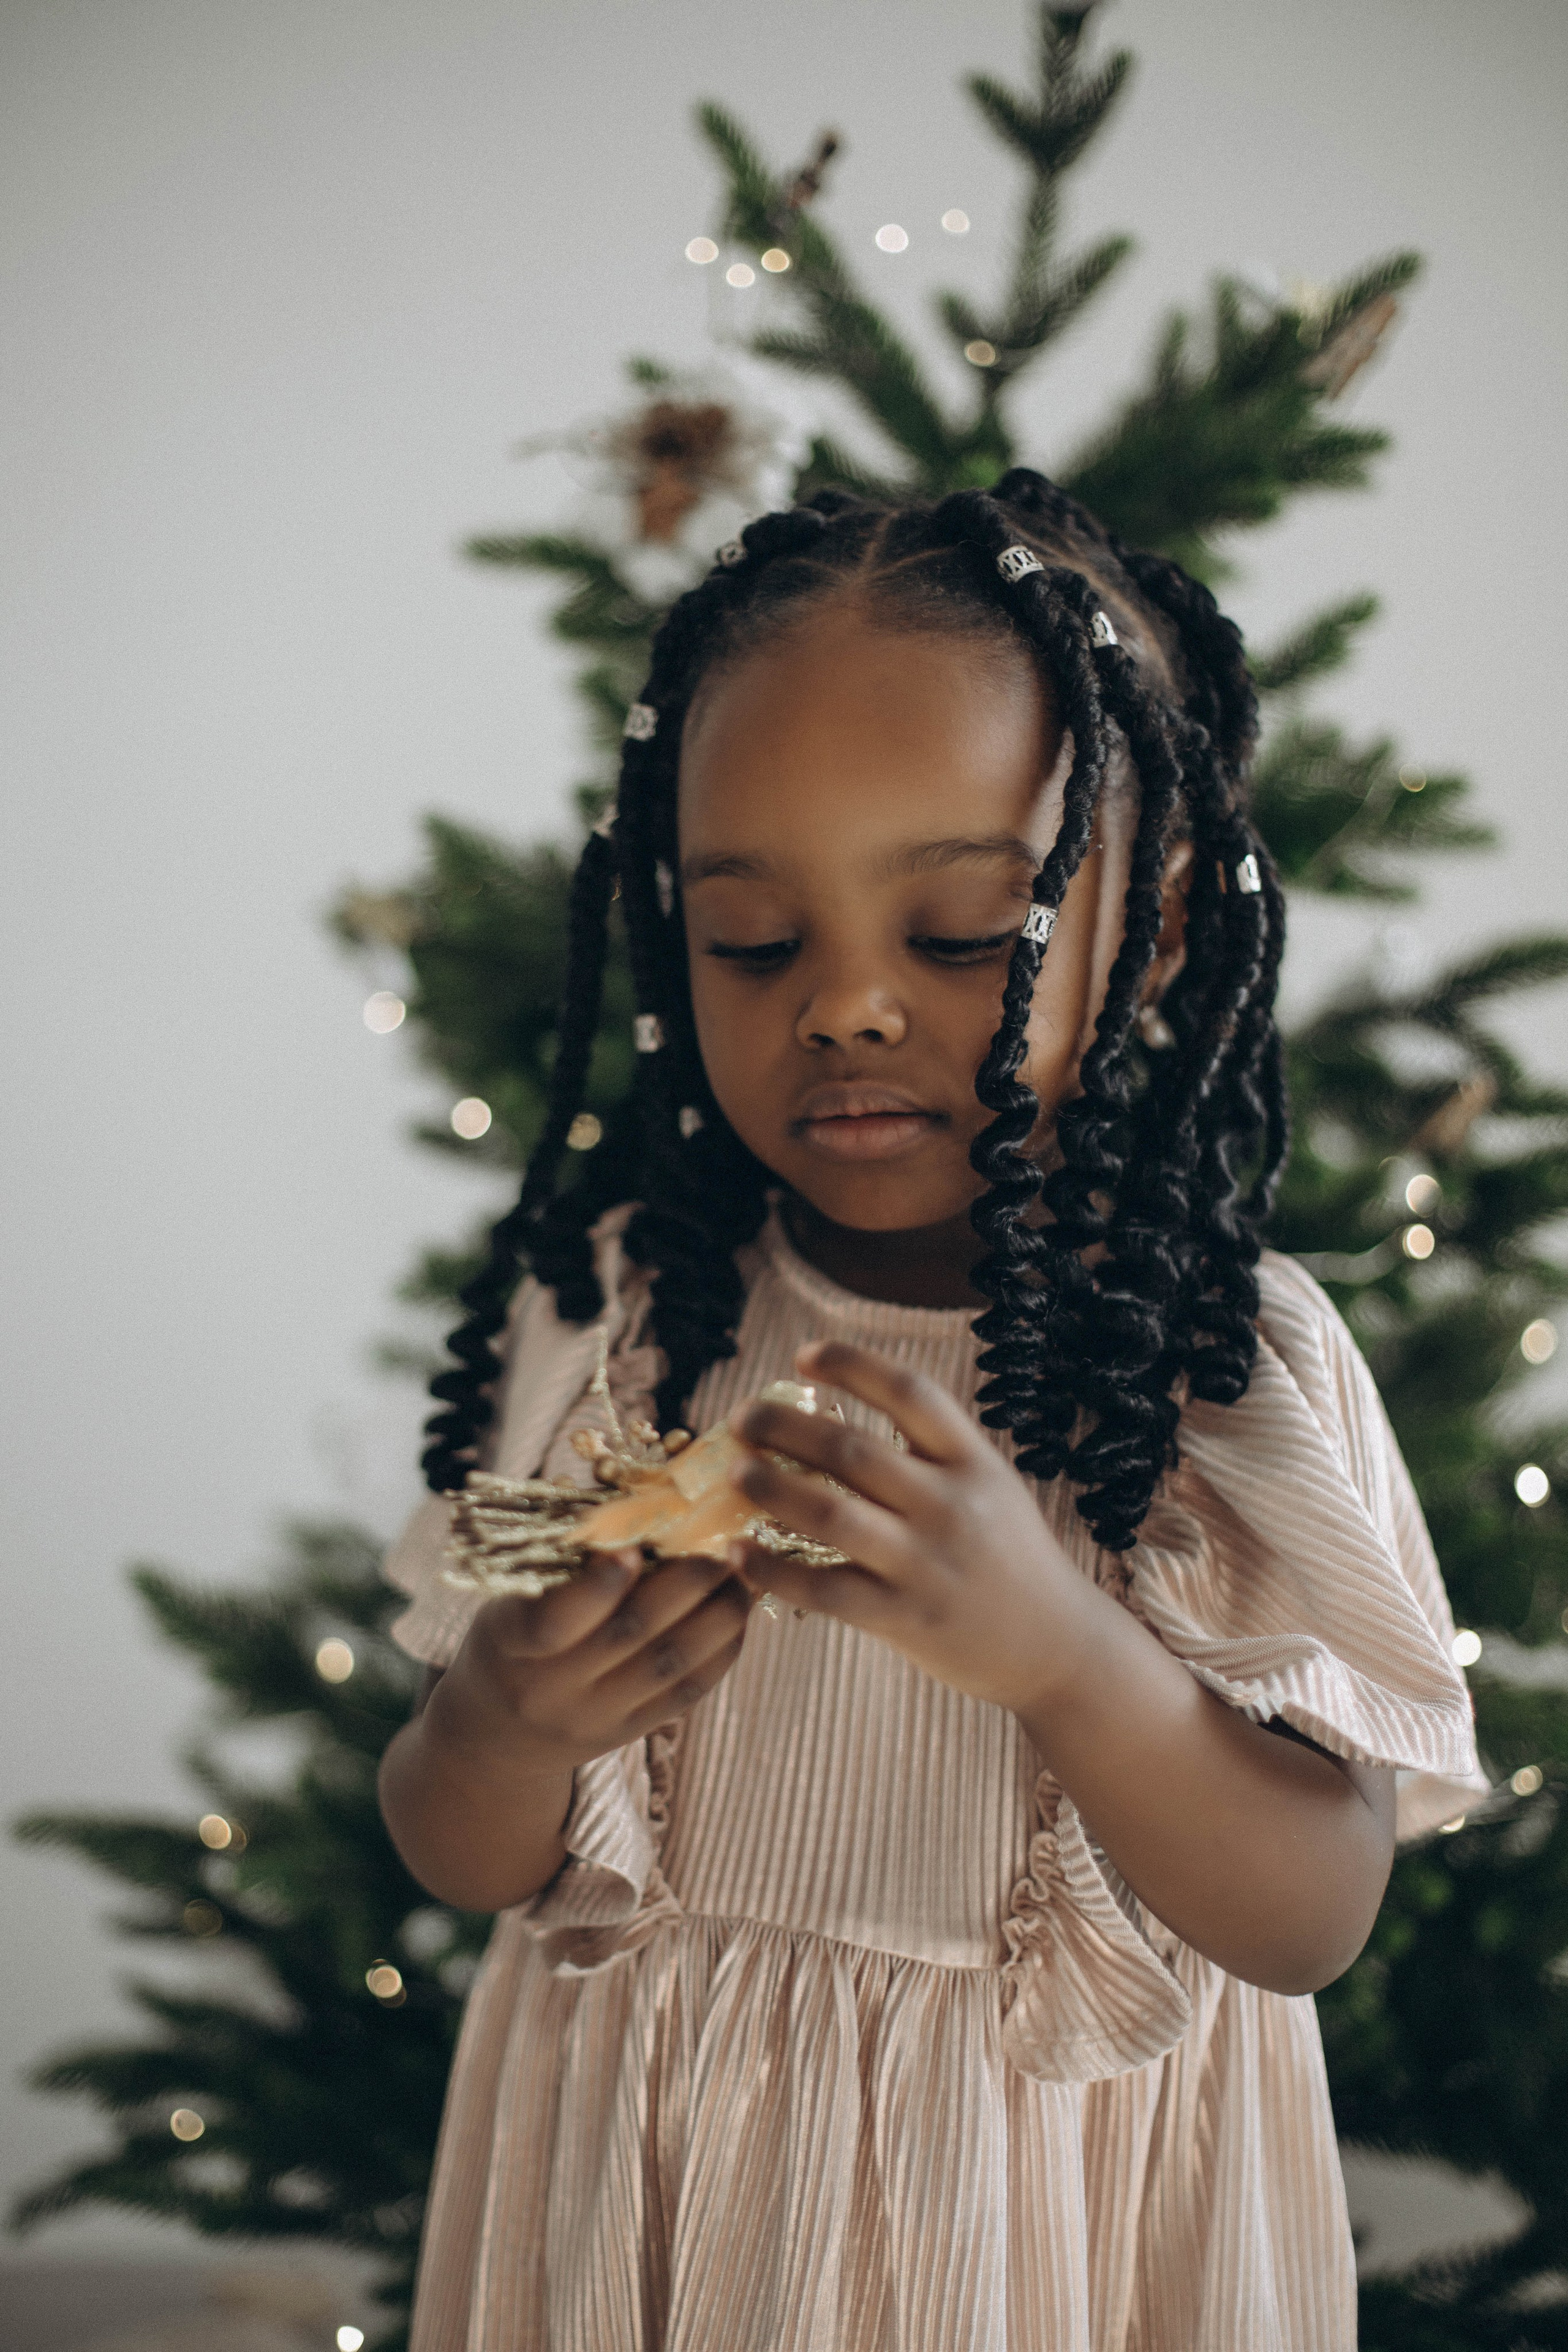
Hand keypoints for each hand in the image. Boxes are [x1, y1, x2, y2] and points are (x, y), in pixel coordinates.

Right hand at [429, 1549, 753, 1780]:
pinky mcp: (632, 1731)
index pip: (554, 1622)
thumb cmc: (512, 1635)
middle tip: (725, 1543)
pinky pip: (687, 1690)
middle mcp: (553, 1687)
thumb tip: (639, 1494)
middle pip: (630, 1635)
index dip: (597, 1586)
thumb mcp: (514, 1594)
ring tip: (746, 1571)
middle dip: (685, 1585)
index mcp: (511, 1642)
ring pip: (670, 1663)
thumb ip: (565, 1555)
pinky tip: (740, 1610)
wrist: (500, 1734)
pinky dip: (722, 1648)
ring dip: (718, 1614)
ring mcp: (596, 1716)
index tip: (633, 1548)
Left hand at [728, 1340, 1086, 1715]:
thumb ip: (931, 1456)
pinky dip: (772, 1569)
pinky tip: (740, 1553)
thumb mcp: (990, 1488)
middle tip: (742, 1416)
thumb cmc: (1010, 1559)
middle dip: (784, 1426)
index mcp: (974, 1462)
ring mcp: (926, 1564)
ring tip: (736, 1472)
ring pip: (828, 1515)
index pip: (909, 1392)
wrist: (1057, 1648)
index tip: (804, 1356)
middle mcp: (951, 1505)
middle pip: (852, 1450)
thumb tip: (839, 1420)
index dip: (853, 1365)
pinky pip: (822, 1589)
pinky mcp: (903, 1618)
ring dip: (770, 1487)